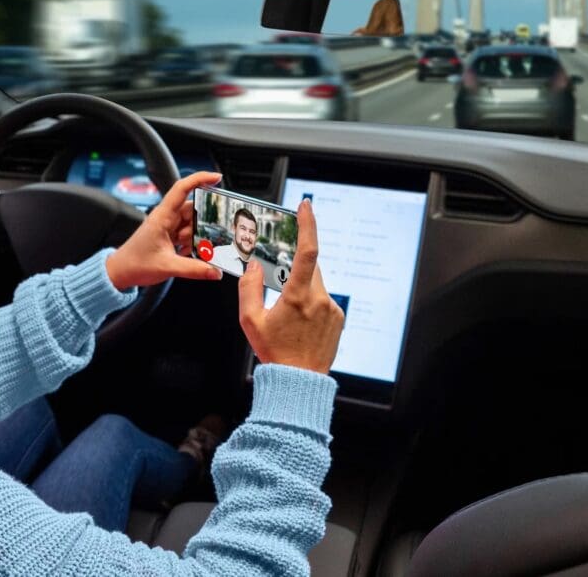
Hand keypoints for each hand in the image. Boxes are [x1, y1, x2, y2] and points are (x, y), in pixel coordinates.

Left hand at [106, 171, 223, 289]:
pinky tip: (184, 254)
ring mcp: (167, 226)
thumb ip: (194, 269)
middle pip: (192, 210)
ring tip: (186, 250)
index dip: (200, 179)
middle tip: (203, 238)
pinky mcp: (169, 235)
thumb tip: (214, 271)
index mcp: (162, 216)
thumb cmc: (135, 263)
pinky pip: (187, 234)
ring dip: (195, 236)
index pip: (182, 189)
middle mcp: (165, 218)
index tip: (216, 178)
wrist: (121, 272)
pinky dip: (191, 243)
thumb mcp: (167, 267)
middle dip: (201, 223)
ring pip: (191, 223)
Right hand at [238, 199, 344, 373]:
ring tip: (289, 315)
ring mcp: (332, 308)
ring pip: (315, 284)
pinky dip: (311, 303)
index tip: (306, 207)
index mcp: (298, 296)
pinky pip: (323, 300)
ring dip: (301, 289)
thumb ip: (249, 288)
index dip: (308, 225)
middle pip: (308, 267)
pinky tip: (300, 323)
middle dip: (293, 268)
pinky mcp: (338, 318)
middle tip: (279, 283)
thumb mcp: (250, 321)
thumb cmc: (275, 353)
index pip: (307, 251)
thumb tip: (254, 267)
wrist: (299, 381)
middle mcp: (319, 299)